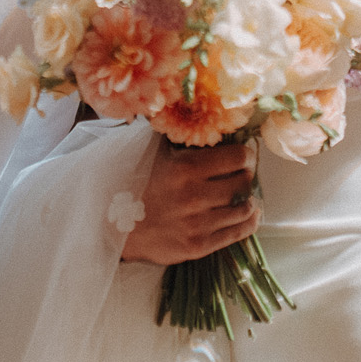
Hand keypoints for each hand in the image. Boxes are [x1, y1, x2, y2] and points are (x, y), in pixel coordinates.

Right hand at [119, 139, 259, 264]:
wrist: (112, 224)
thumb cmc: (136, 182)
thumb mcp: (153, 151)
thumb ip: (178, 134)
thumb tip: (204, 115)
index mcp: (185, 167)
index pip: (238, 157)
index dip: (245, 156)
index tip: (243, 157)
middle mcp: (194, 196)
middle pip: (244, 183)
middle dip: (247, 177)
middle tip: (243, 176)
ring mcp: (196, 224)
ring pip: (244, 209)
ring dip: (248, 200)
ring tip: (243, 196)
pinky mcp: (197, 246)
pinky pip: (237, 233)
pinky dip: (248, 222)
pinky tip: (248, 215)